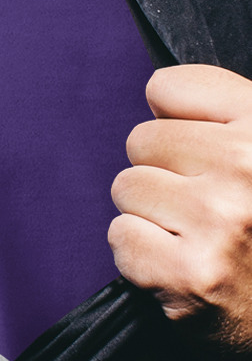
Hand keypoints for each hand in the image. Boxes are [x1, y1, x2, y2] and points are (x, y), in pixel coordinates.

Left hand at [110, 65, 251, 360]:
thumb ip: (221, 115)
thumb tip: (155, 91)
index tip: (194, 149)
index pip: (168, 86)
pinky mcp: (190, 273)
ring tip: (193, 236)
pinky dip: (140, 255)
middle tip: (201, 207)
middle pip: (141, 140)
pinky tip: (179, 265)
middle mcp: (248, 168)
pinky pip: (120, 237)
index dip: (171, 119)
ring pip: (126, 188)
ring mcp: (220, 221)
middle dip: (160, 172)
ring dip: (149, 214)